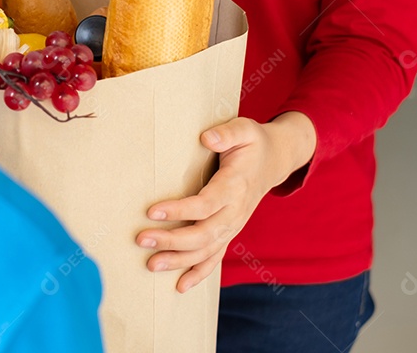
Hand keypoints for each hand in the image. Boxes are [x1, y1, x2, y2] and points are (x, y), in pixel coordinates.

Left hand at [135, 111, 315, 292]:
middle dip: (172, 241)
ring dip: (179, 260)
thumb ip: (227, 133)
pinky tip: (179, 286)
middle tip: (141, 240)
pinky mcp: (230, 232)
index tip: (152, 212)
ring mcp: (234, 225)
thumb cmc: (253, 143)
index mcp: (235, 186)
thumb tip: (206, 138)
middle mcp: (235, 211)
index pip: (205, 204)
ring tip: (151, 265)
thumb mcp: (245, 130)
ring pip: (207, 250)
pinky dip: (199, 273)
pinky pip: (216, 257)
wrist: (275, 160)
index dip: (180, 211)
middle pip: (203, 234)